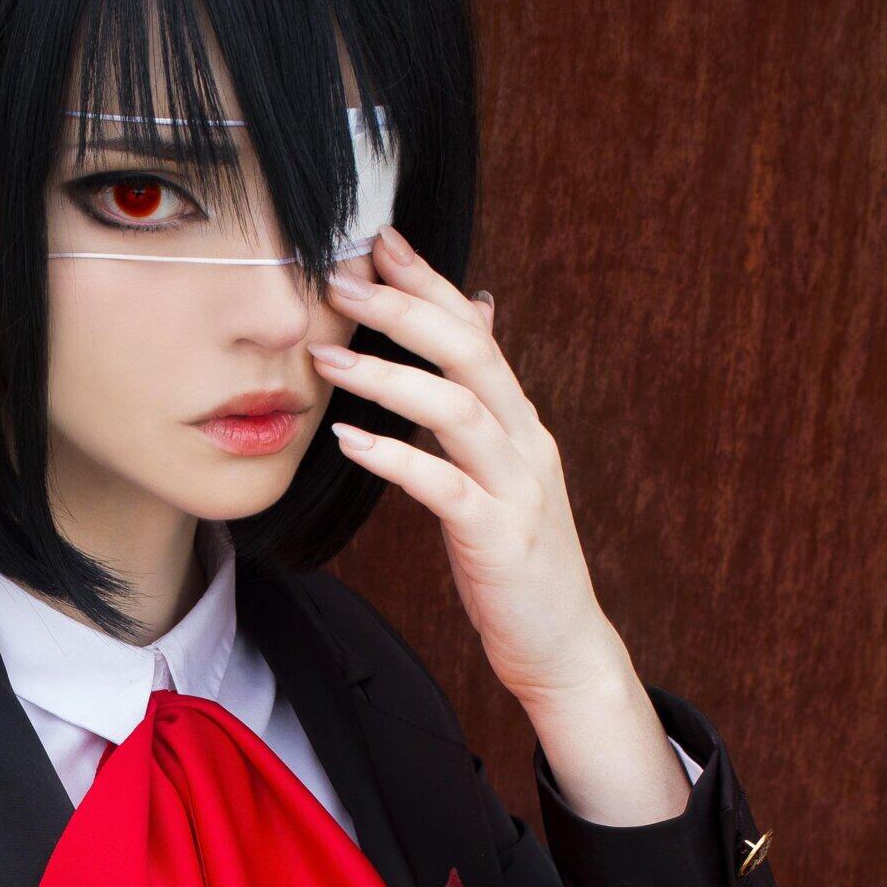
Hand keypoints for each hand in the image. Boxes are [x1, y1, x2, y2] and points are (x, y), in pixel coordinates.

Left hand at [307, 227, 626, 706]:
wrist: (561, 646)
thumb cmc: (517, 557)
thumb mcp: (501, 467)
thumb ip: (482, 397)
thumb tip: (475, 314)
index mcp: (520, 422)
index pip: (475, 331)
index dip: (429, 282)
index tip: (380, 241)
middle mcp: (525, 443)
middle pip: (470, 353)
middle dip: (404, 309)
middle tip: (339, 280)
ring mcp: (517, 489)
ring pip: (458, 410)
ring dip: (387, 376)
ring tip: (324, 358)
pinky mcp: (499, 539)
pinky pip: (444, 488)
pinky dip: (395, 458)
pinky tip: (349, 440)